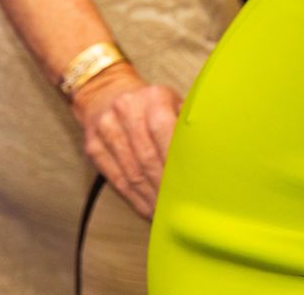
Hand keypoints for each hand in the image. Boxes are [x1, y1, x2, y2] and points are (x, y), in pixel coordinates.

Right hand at [70, 63, 181, 218]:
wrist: (106, 92)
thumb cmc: (151, 102)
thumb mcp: (172, 101)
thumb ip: (188, 123)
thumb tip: (210, 154)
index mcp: (154, 98)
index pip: (166, 134)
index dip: (176, 163)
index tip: (189, 185)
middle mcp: (127, 110)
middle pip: (147, 157)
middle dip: (164, 185)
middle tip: (179, 206)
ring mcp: (106, 128)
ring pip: (131, 171)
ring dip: (150, 196)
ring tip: (166, 213)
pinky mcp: (92, 145)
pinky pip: (114, 177)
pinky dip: (133, 196)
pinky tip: (146, 208)